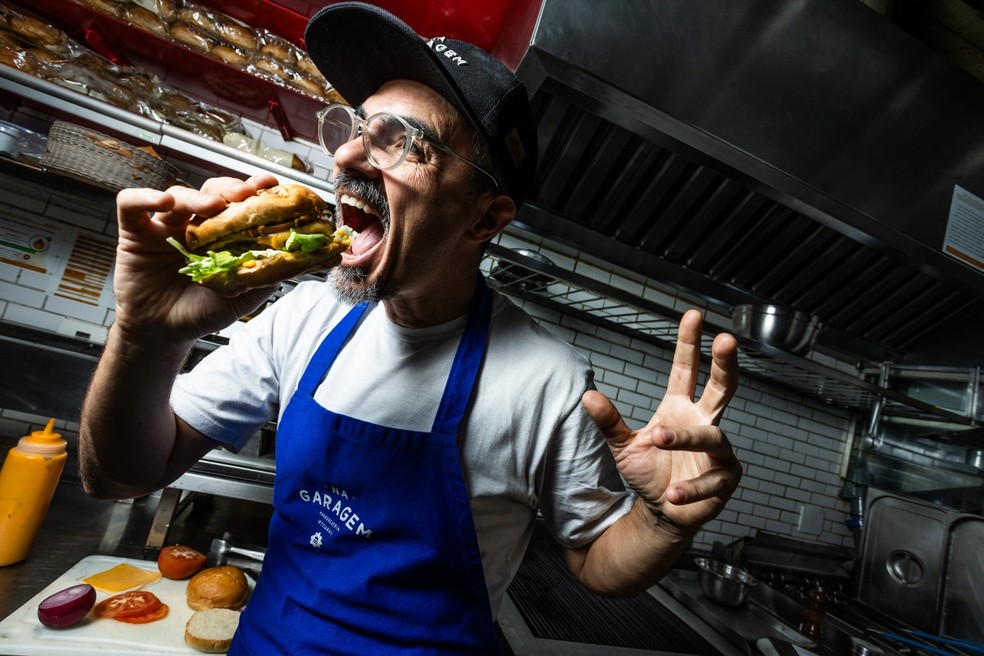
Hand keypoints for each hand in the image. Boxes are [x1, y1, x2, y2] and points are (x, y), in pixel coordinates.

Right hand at [112, 174, 280, 343]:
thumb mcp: (243, 295)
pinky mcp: (134, 232)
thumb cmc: (203, 312)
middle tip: (245, 194)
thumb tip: (295, 256)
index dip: (254, 190)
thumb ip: (265, 274)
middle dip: (229, 188)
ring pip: (178, 194)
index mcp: (222, 234)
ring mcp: (164, 226)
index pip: (238, 203)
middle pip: (211, 191)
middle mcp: (195, 224)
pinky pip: (132, 205)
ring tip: (212, 206)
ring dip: (196, 196)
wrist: (165, 333)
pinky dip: (145, 197)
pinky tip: (162, 201)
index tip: (270, 184)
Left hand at [582, 309, 740, 536]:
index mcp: (681, 408)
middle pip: (723, 387)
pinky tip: (674, 493)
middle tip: (726, 339)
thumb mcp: (623, 446)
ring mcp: (719, 451)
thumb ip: (609, 421)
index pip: (687, 369)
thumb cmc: (649, 473)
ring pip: (712, 437)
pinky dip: (692, 487)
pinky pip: (713, 480)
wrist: (663, 513)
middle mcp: (704, 423)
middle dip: (725, 363)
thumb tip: (587, 395)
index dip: (689, 343)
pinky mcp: (725, 479)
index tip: (694, 315)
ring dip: (686, 438)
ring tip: (660, 439)